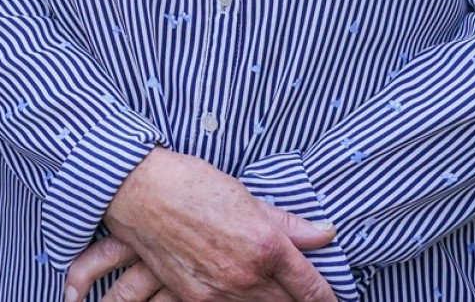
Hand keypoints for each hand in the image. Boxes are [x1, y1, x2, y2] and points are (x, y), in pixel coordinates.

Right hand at [86, 147, 337, 301]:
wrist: (140, 192)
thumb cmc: (191, 184)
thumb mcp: (246, 196)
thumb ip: (288, 222)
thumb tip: (325, 233)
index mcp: (265, 245)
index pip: (311, 288)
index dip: (328, 298)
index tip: (335, 301)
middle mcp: (248, 275)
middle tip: (305, 296)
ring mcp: (221, 293)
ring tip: (272, 291)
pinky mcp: (196, 300)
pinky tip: (242, 294)